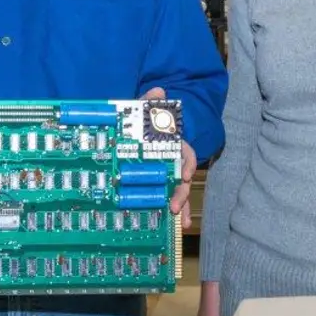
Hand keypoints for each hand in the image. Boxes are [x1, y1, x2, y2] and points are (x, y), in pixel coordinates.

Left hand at [140, 87, 196, 230]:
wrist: (128, 134)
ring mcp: (165, 174)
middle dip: (182, 193)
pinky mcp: (157, 184)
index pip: (186, 153)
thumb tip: (158, 90)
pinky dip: (171, 211)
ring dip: (181, 207)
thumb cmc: (139, 123)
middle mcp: (172, 161)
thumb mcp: (141, 112)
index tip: (185, 174)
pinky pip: (166, 198)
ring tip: (180, 222)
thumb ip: (148, 103)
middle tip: (174, 206)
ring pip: (178, 191)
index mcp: (171, 145)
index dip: (188, 164)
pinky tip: (170, 225)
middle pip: (183, 178)